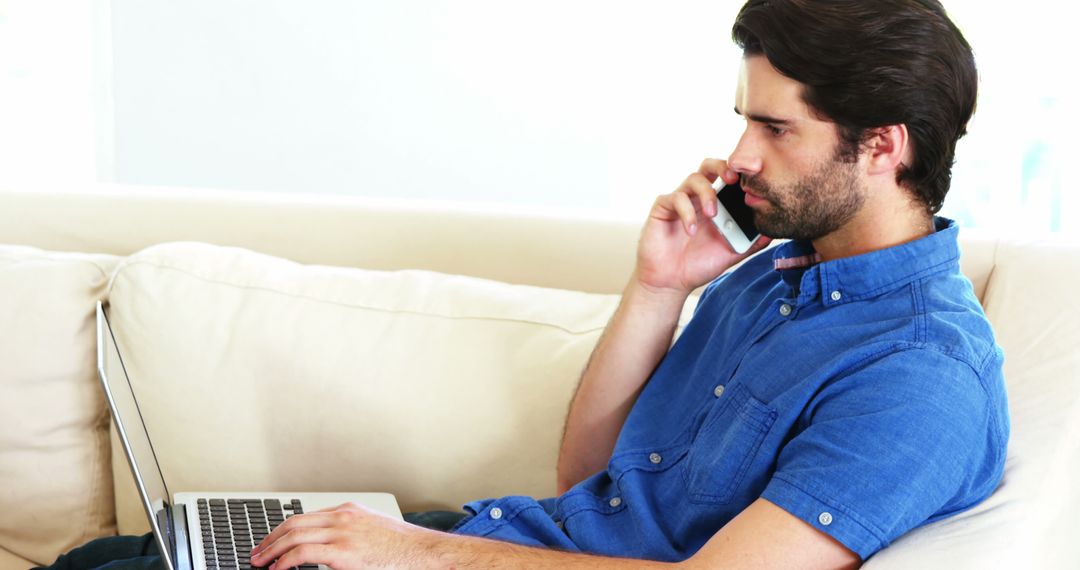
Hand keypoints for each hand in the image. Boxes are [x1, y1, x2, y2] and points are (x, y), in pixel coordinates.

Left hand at [249, 502, 432, 569]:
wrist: (423, 553)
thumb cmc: (403, 548)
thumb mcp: (373, 532)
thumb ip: (351, 534)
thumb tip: (330, 549)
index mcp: (349, 511)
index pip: (305, 516)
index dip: (282, 530)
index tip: (271, 542)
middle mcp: (342, 517)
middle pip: (293, 523)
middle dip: (270, 539)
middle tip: (257, 553)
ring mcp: (343, 532)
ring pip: (293, 536)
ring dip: (271, 550)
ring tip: (260, 563)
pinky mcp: (344, 552)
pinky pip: (303, 553)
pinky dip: (284, 561)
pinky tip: (277, 569)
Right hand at [635, 158, 770, 294]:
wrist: (671, 281)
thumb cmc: (698, 265)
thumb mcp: (731, 254)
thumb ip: (750, 242)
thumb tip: (772, 233)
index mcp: (716, 204)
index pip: (728, 178)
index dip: (740, 174)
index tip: (753, 180)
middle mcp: (697, 198)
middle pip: (709, 166)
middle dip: (722, 167)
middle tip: (733, 179)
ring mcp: (680, 201)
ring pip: (693, 178)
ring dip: (706, 193)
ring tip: (712, 215)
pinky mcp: (663, 208)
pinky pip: (675, 198)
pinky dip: (686, 212)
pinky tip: (691, 231)